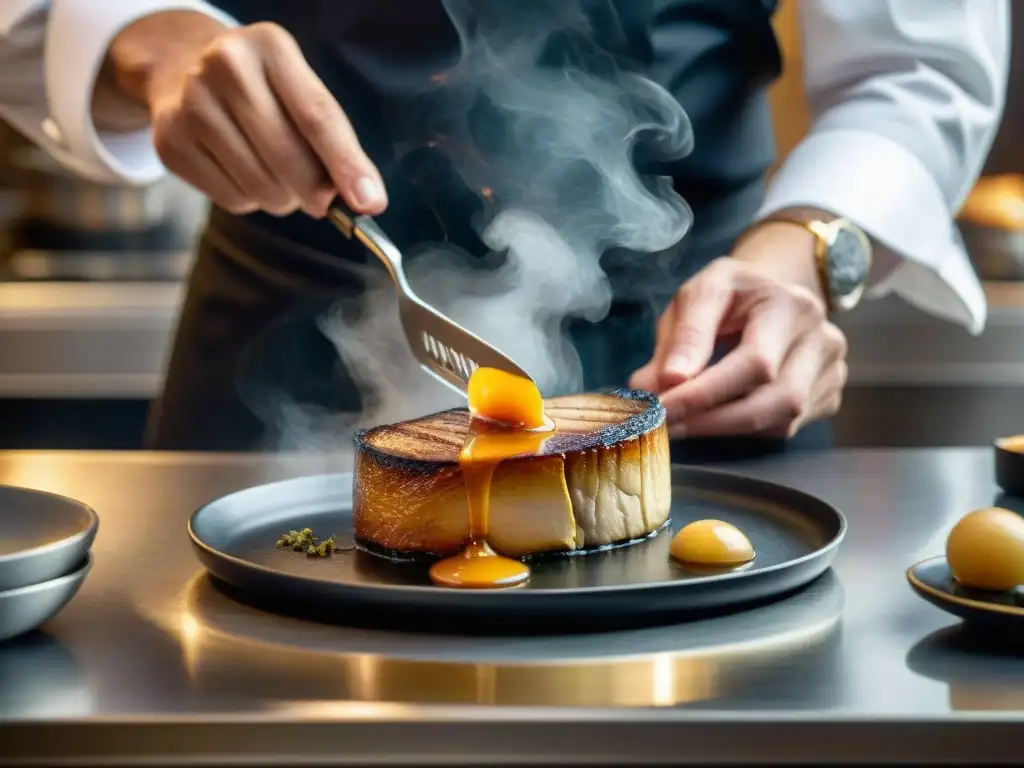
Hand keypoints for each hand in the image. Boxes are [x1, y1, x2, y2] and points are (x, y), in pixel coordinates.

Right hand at [105, 13, 386, 217]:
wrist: (182, 70)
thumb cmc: (261, 90)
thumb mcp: (298, 90)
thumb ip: (333, 140)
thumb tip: (364, 199)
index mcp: (270, 47)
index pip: (318, 116)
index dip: (346, 165)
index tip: (370, 203)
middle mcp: (225, 66)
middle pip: (288, 158)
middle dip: (315, 193)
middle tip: (321, 198)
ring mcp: (191, 104)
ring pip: (260, 187)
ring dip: (282, 199)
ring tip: (277, 176)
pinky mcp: (170, 142)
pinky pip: (232, 200)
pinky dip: (249, 200)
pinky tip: (243, 173)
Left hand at [629, 223, 848, 438]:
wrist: (773, 294)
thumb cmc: (732, 296)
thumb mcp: (700, 295)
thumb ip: (681, 337)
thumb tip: (658, 386)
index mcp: (790, 304)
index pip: (755, 361)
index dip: (705, 392)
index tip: (661, 407)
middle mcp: (822, 338)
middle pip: (778, 399)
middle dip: (714, 420)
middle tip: (666, 424)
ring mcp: (832, 370)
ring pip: (782, 420)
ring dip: (724, 429)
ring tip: (681, 423)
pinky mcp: (829, 395)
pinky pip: (785, 429)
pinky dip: (743, 430)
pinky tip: (714, 418)